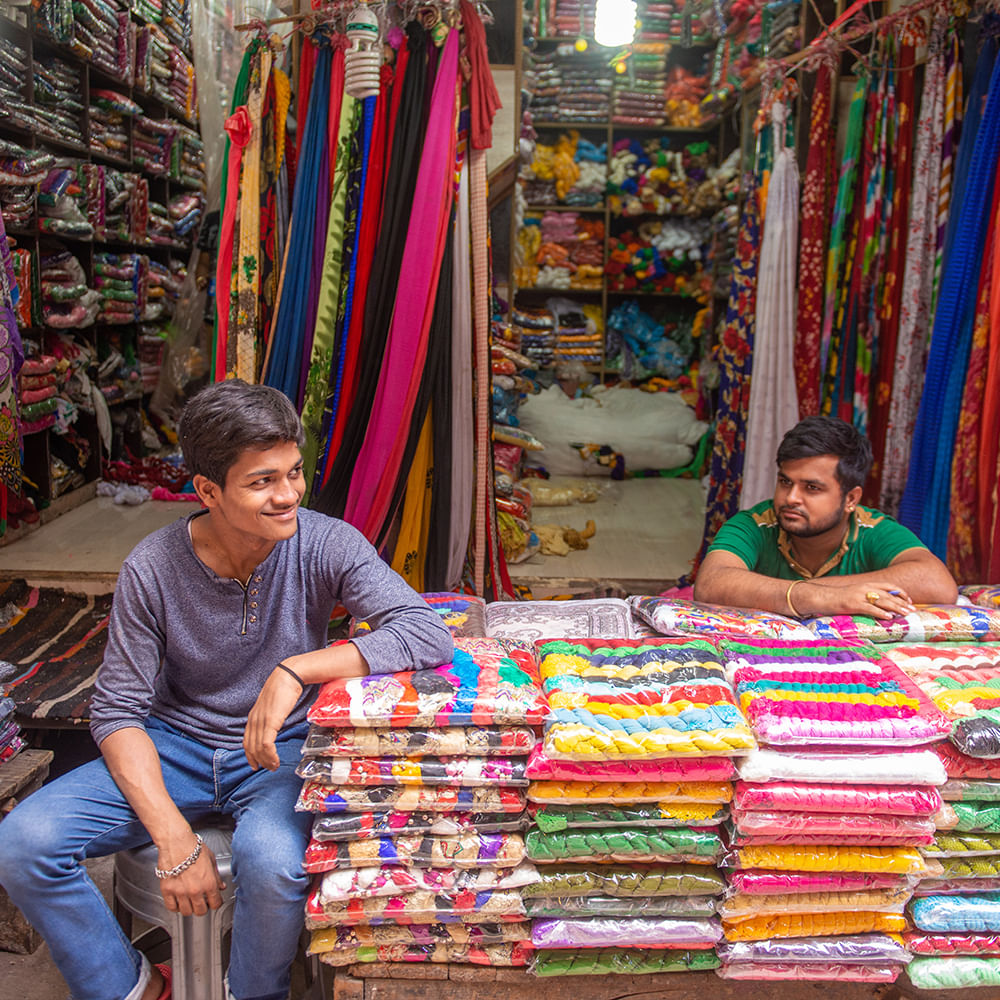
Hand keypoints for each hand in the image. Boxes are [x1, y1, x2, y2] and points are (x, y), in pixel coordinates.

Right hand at [158, 838, 224, 915]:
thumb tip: (220, 886)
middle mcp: (195, 890)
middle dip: (203, 908)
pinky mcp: (167, 891)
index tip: (214, 902)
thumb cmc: (194, 847)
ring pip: (186, 912)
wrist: (177, 842)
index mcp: (209, 883)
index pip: (215, 903)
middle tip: (202, 903)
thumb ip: (216, 876)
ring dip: (189, 909)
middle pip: (200, 911)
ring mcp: (180, 892)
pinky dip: (175, 907)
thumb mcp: (211, 860)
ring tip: (190, 902)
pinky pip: (171, 907)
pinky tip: (178, 902)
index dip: (216, 903)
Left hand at [244, 666, 302, 770]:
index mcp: (253, 717)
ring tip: (273, 767)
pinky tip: (275, 760)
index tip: (256, 764)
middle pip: (251, 747)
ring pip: (258, 748)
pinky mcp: (270, 722)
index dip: (250, 755)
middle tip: (268, 768)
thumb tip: (275, 724)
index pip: (247, 741)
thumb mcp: (273, 705)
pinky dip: (270, 755)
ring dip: (266, 761)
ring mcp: (261, 721)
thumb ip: (270, 715)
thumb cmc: (283, 688)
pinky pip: (266, 744)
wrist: (288, 676)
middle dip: (259, 761)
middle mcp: (254, 720)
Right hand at [800, 579, 914, 619]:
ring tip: (906, 614)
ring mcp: (858, 595)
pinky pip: (870, 608)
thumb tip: (880, 606)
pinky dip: (881, 613)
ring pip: (882, 601)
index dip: (901, 592)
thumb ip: (867, 597)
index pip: (889, 586)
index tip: (909, 600)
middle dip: (902, 602)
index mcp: (865, 584)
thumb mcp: (854, 594)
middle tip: (913, 610)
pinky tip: (889, 618)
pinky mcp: (852, 604)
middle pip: (888, 594)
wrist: (819, 597)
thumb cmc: (836, 598)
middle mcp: (864, 587)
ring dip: (896, 607)